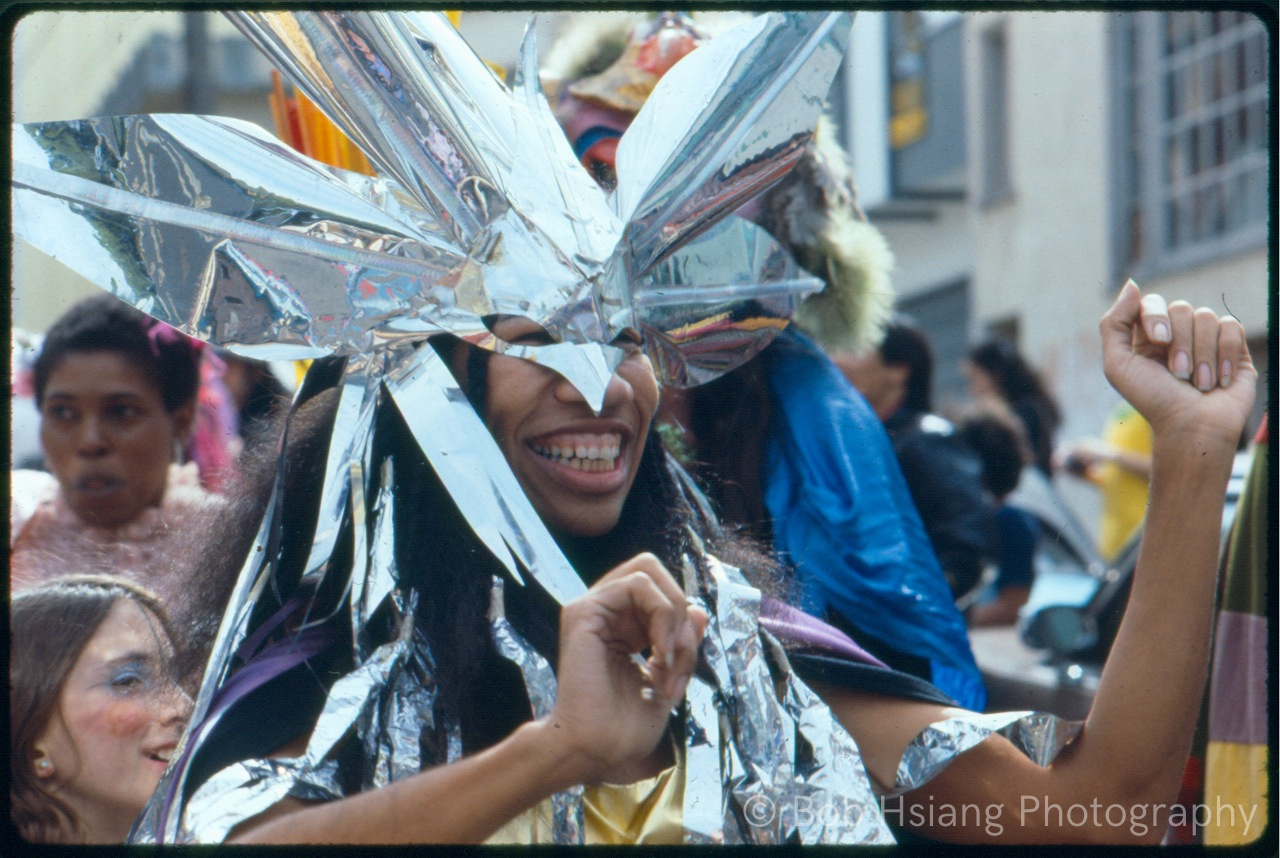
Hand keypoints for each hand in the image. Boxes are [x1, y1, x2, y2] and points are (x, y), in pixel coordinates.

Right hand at [547, 553, 706, 783]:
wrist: (596, 750)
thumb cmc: (623, 728)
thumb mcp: (667, 678)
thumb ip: (681, 642)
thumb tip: (698, 610)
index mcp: (621, 626)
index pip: (659, 591)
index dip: (681, 616)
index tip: (681, 662)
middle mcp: (605, 612)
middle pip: (652, 569)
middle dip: (679, 605)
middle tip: (678, 650)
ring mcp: (592, 608)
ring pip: (648, 571)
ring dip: (673, 613)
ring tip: (669, 655)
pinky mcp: (584, 611)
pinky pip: (637, 585)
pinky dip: (662, 614)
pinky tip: (658, 651)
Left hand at [1100, 280, 1254, 453]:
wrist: (1193, 427)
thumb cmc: (1152, 399)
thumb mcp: (1117, 365)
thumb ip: (1114, 323)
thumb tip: (1132, 284)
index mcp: (1147, 335)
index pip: (1152, 302)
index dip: (1156, 316)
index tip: (1159, 340)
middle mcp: (1177, 333)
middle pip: (1182, 308)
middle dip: (1180, 344)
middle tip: (1178, 375)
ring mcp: (1206, 339)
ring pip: (1207, 317)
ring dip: (1202, 356)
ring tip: (1199, 384)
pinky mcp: (1233, 347)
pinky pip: (1231, 327)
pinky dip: (1225, 355)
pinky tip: (1219, 380)